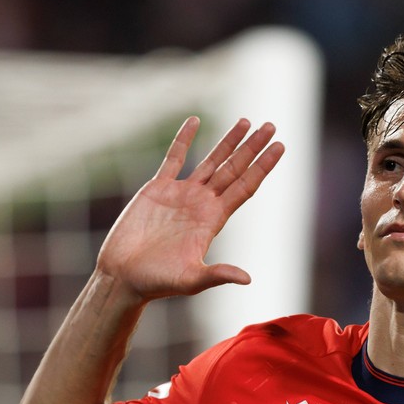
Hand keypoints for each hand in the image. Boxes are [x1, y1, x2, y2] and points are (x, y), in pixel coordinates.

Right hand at [95, 116, 284, 300]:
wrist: (123, 276)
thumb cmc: (156, 282)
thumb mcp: (191, 280)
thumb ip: (218, 275)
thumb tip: (247, 280)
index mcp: (213, 220)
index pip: (245, 187)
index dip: (262, 167)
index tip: (279, 147)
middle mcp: (201, 204)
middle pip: (234, 169)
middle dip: (252, 148)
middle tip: (272, 126)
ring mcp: (181, 194)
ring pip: (211, 161)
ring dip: (228, 142)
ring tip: (246, 121)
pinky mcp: (157, 189)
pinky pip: (174, 158)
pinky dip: (184, 139)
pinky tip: (195, 120)